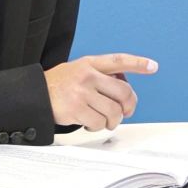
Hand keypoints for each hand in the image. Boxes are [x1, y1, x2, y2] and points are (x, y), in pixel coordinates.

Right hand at [44, 53, 158, 130]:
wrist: (34, 95)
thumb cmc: (59, 85)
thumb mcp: (78, 70)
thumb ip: (100, 76)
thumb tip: (124, 93)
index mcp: (90, 63)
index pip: (119, 60)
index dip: (138, 64)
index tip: (153, 66)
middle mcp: (88, 75)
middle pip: (124, 92)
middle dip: (129, 107)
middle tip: (125, 113)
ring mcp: (82, 92)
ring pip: (114, 112)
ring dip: (112, 121)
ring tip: (103, 121)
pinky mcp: (77, 109)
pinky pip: (99, 122)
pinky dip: (97, 127)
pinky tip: (89, 123)